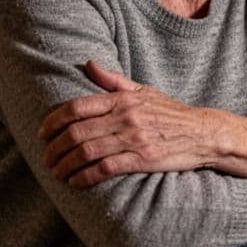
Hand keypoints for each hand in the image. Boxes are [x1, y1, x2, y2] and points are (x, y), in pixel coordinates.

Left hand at [37, 61, 246, 187]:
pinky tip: (76, 182)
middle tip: (46, 158)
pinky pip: (105, 169)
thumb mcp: (144, 91)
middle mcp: (126, 117)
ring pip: (86, 152)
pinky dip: (85, 177)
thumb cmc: (171, 113)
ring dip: (65, 165)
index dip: (53, 121)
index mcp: (123, 99)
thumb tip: (88, 64)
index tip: (42, 133)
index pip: (76, 107)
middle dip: (54, 148)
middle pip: (76, 132)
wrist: (204, 133)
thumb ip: (113, 81)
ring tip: (56, 173)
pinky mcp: (142, 159)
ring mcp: (134, 138)